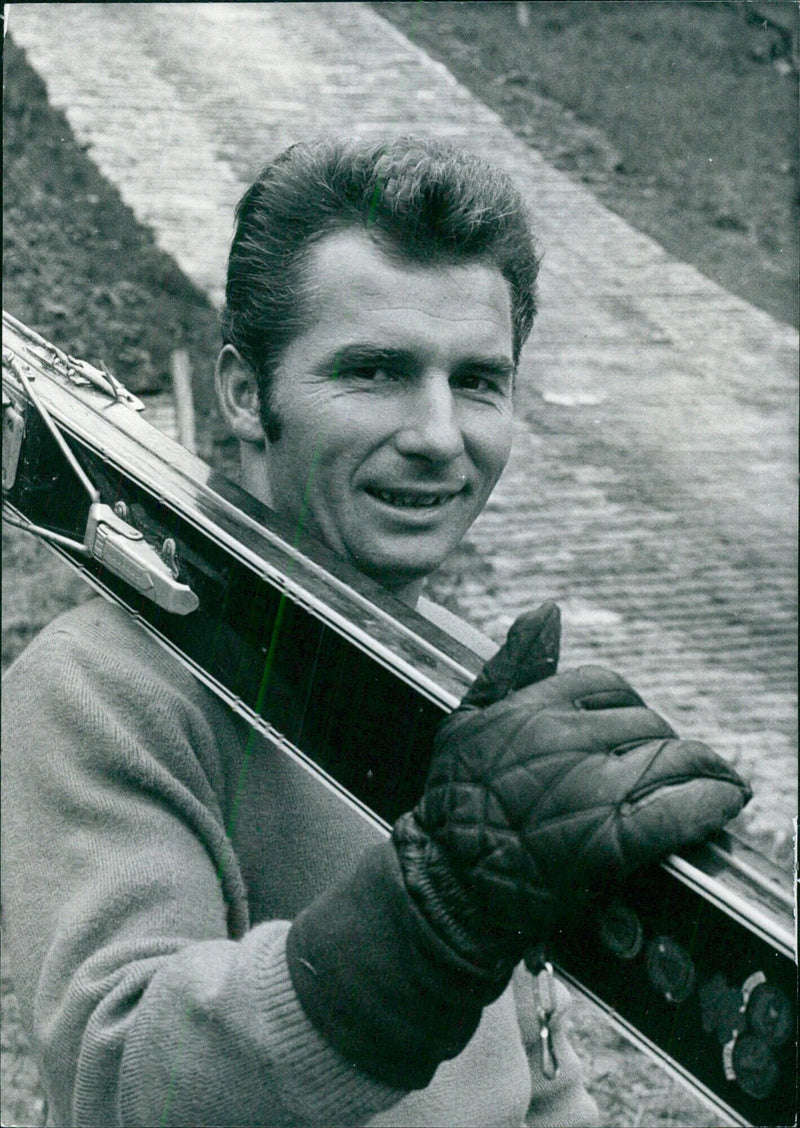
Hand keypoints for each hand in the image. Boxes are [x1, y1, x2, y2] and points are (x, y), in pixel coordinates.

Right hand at [394, 602, 750, 967]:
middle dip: (662, 745)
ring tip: (716, 784)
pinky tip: (723, 805)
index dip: (626, 708)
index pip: (605, 685)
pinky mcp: (613, 840)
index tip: (632, 733)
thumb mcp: (466, 720)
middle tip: (674, 768)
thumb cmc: (452, 807)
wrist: (446, 886)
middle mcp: (563, 739)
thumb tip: (548, 609)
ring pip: (672, 757)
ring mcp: (590, 788)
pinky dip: (712, 804)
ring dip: (701, 771)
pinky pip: (683, 807)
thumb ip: (510, 664)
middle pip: (645, 722)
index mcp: (530, 708)